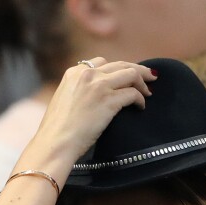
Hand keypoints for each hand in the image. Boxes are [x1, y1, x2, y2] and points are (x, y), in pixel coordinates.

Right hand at [29, 58, 156, 166]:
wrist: (56, 142)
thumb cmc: (57, 130)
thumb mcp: (64, 101)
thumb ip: (77, 93)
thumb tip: (90, 99)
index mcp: (74, 73)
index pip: (102, 63)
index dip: (118, 69)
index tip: (125, 76)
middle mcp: (87, 74)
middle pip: (121, 64)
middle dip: (138, 70)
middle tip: (149, 77)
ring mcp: (99, 86)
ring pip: (130, 74)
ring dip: (142, 83)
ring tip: (148, 93)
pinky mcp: (109, 101)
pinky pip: (132, 93)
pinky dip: (140, 99)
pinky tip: (141, 107)